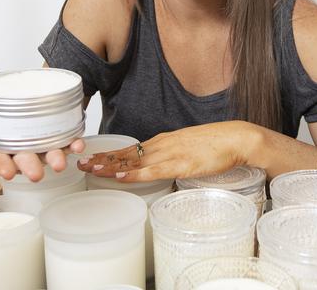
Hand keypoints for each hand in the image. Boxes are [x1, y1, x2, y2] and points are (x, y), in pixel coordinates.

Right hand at [0, 103, 84, 180]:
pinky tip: (78, 145)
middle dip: (30, 167)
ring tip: (59, 163)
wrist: (36, 85)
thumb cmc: (11, 100)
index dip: (2, 166)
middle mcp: (25, 147)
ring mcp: (45, 143)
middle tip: (35, 174)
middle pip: (26, 160)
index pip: (0, 158)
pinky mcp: (63, 136)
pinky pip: (70, 143)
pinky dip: (75, 144)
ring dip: (55, 159)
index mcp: (5, 143)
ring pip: (49, 154)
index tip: (8, 173)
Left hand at [77, 121, 257, 181]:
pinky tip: (122, 177)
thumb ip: (172, 158)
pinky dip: (136, 174)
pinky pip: (154, 170)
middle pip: (126, 154)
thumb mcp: (187, 150)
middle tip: (80, 163)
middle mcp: (162, 144)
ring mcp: (170, 153)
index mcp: (163, 141)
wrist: (236, 138)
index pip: (130, 149)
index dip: (109, 155)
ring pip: (135, 161)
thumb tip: (161, 168)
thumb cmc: (215, 145)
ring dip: (111, 167)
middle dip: (102, 159)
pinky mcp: (181, 163)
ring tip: (91, 169)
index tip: (92, 158)